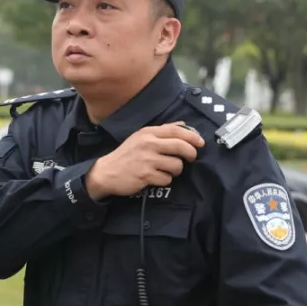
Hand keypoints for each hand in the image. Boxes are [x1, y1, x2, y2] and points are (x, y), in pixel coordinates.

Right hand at [86, 122, 204, 198]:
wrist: (106, 172)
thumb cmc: (126, 155)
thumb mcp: (141, 138)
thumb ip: (162, 131)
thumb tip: (183, 125)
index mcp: (148, 132)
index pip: (176, 131)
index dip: (192, 136)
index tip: (200, 143)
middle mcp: (148, 144)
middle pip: (180, 146)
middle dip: (191, 154)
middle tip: (191, 158)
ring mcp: (147, 160)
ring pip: (177, 165)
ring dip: (176, 170)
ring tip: (168, 170)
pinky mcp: (145, 175)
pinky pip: (167, 179)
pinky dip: (165, 180)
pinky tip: (157, 178)